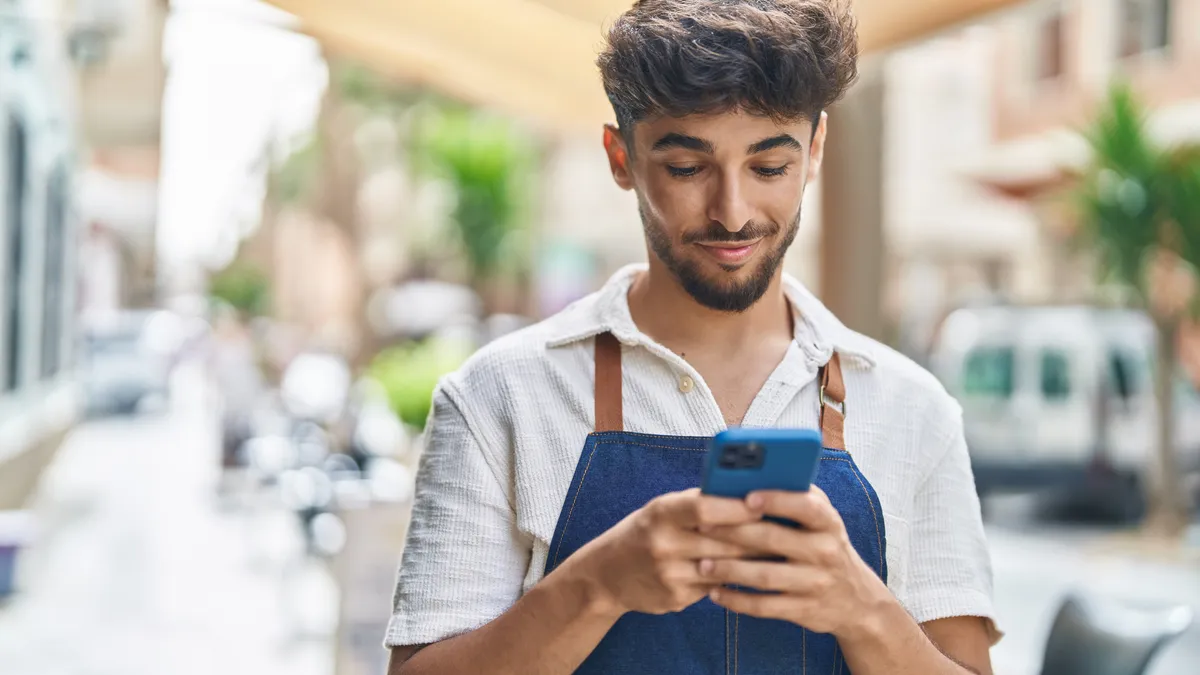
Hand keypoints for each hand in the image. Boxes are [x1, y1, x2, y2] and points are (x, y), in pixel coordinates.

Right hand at [568, 488, 762, 616]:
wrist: (606, 575)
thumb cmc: (643, 532)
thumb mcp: (661, 510)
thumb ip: (698, 503)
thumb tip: (747, 494)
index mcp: (661, 513)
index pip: (705, 507)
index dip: (738, 507)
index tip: (765, 504)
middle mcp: (663, 544)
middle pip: (723, 541)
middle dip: (758, 537)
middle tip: (788, 531)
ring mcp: (669, 575)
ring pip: (725, 567)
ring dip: (754, 561)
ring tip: (780, 553)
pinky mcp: (676, 598)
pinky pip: (715, 587)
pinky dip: (734, 578)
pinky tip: (752, 574)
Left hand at [699, 486, 893, 638]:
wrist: (857, 600)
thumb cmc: (825, 546)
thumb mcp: (823, 521)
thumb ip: (795, 498)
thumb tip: (750, 477)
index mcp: (828, 523)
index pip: (805, 506)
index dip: (776, 500)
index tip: (746, 497)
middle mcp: (824, 552)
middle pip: (774, 540)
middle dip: (734, 532)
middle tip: (703, 527)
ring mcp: (815, 583)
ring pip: (765, 576)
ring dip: (730, 570)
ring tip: (702, 565)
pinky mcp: (804, 610)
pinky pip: (765, 606)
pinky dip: (737, 601)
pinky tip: (715, 593)